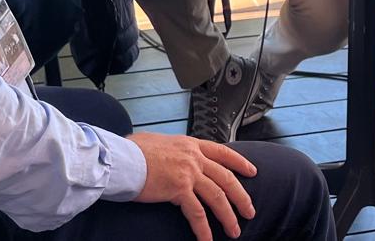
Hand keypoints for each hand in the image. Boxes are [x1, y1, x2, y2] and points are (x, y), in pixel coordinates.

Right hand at [128, 133, 256, 240]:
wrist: (122, 157)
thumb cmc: (132, 150)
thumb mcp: (159, 143)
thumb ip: (171, 150)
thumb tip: (167, 157)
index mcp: (190, 145)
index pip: (222, 152)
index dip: (240, 163)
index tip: (252, 171)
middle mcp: (193, 157)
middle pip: (226, 178)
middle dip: (241, 196)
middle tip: (250, 211)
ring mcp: (188, 173)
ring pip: (218, 197)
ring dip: (228, 216)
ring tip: (235, 231)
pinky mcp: (179, 189)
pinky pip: (197, 213)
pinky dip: (204, 229)